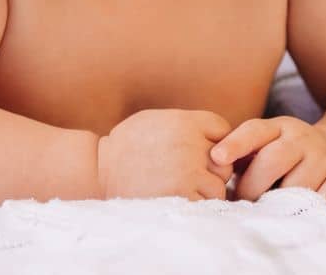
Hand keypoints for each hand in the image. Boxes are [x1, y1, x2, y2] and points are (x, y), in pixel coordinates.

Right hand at [96, 108, 235, 200]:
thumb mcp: (156, 120)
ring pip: (220, 185)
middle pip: (226, 159)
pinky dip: (198, 205)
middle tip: (190, 173)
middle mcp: (190, 144)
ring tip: (184, 188)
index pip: (222, 128)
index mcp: (184, 121)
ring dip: (207, 190)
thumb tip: (219, 135)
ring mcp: (188, 171)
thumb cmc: (128, 144)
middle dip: (213, 168)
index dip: (215, 141)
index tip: (200, 151)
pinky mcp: (182, 195)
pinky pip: (207, 203)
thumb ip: (187, 124)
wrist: (100, 169)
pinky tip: (180, 199)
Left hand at [210, 116, 325, 204]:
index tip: (217, 158)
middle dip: (252, 185)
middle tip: (242, 201)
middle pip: (272, 160)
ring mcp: (325, 159)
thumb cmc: (292, 157)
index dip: (235, 143)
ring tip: (268, 208)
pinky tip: (294, 213)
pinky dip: (301, 210)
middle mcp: (303, 138)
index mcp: (280, 126)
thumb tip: (213, 174)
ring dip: (276, 202)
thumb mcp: (270, 146)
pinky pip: (316, 202)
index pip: (255, 131)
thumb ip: (245, 155)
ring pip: (294, 186)